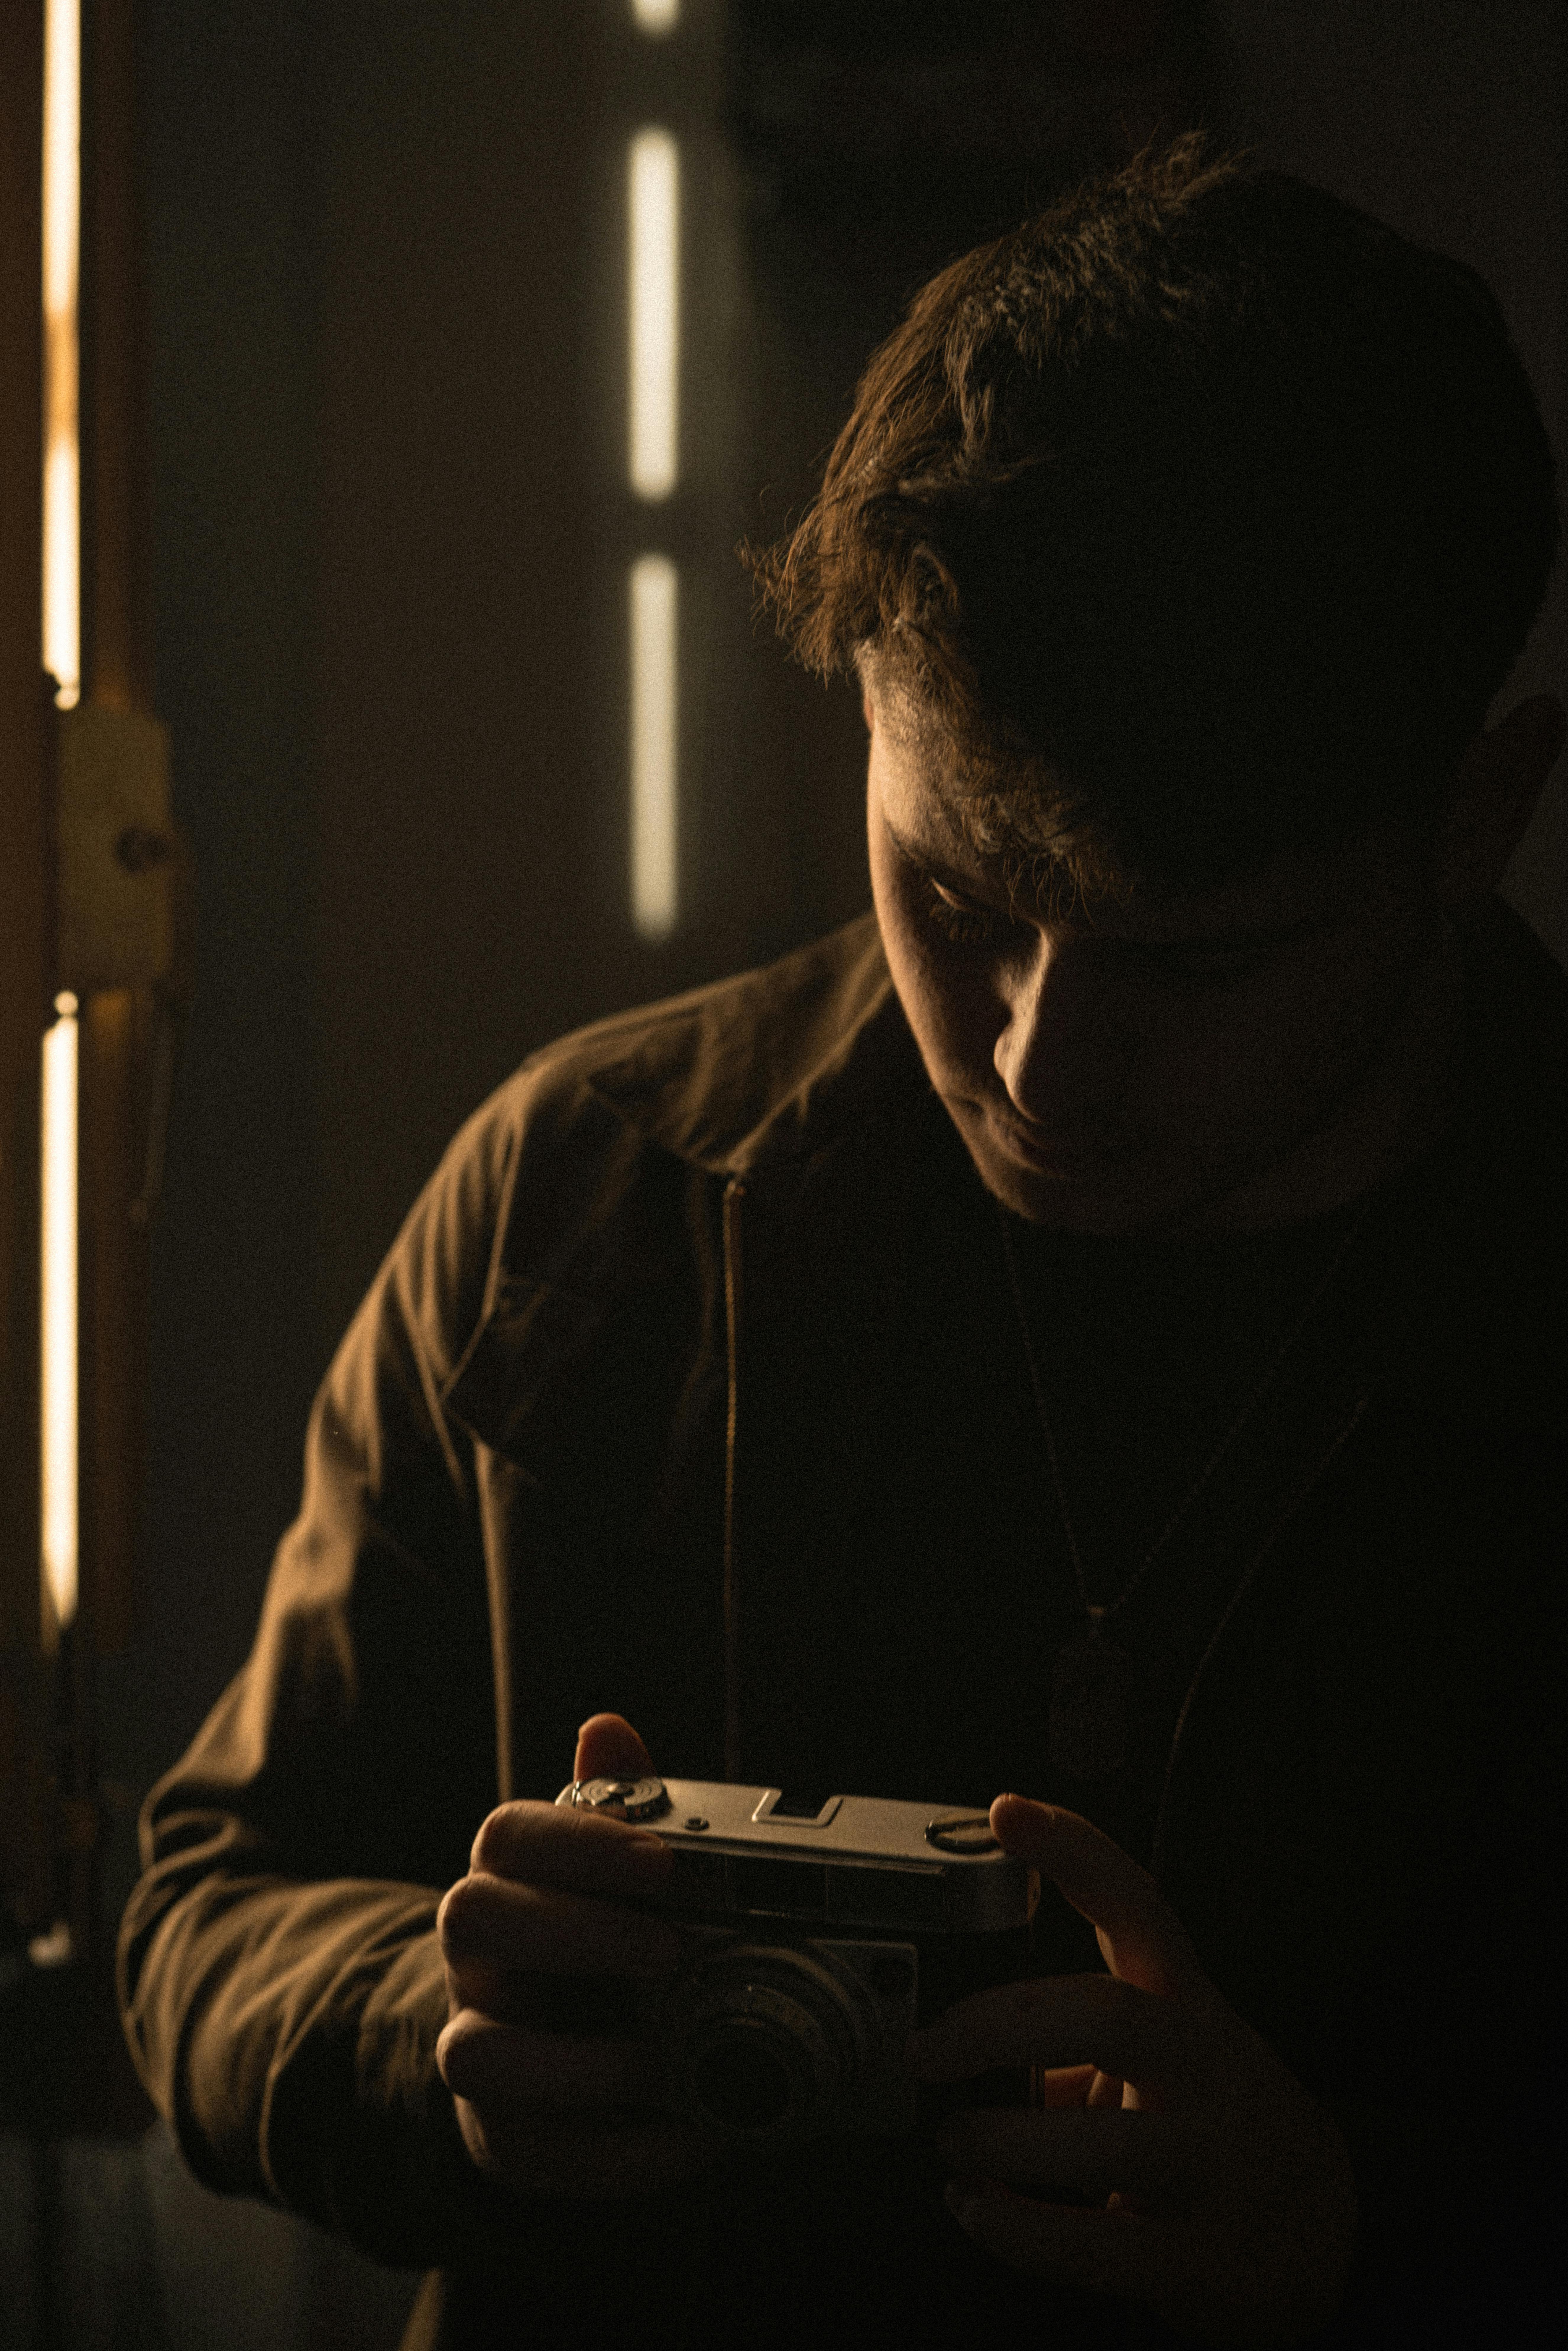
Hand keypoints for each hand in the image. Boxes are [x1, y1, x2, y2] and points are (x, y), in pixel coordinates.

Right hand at [436, 1712, 703, 2197]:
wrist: (554, 2047)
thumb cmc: (595, 1940)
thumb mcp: (612, 1873)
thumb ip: (615, 1803)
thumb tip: (607, 1727)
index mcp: (505, 1882)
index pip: (505, 1836)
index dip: (578, 1843)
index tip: (662, 1863)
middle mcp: (474, 1961)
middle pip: (470, 1918)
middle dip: (574, 1931)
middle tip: (671, 1949)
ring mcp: (474, 2047)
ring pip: (471, 2051)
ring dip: (580, 2062)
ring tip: (669, 2061)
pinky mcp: (499, 2135)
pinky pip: (531, 2151)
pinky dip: (619, 2155)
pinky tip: (692, 2138)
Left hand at [907, 1796, 1357, 2347]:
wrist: (1317, 2225)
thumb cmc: (1204, 2115)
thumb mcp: (1152, 2050)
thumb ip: (1062, 2033)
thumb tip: (949, 2031)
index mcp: (1183, 2002)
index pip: (1135, 1904)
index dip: (1073, 1851)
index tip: (1006, 1811)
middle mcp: (1201, 2066)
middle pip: (1103, 2015)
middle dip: (997, 2026)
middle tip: (926, 2051)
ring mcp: (1208, 2162)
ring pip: (1102, 2143)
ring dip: (1001, 2145)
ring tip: (954, 2145)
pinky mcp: (1199, 2255)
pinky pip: (1095, 2246)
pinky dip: (1016, 2231)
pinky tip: (978, 2213)